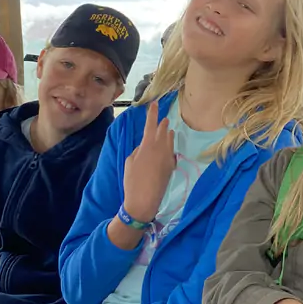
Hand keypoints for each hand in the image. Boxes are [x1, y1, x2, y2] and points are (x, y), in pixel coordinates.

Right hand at [121, 100, 175, 222]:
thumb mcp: (130, 162)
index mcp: (148, 145)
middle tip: (162, 119)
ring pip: (170, 140)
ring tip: (168, 130)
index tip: (155, 103)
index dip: (152, 113)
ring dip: (168, 134)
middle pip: (164, 130)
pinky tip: (167, 149)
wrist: (144, 200)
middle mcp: (161, 148)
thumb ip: (138, 150)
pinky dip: (169, 148)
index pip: (151, 124)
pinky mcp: (172, 166)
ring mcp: (168, 157)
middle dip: (162, 123)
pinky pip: (171, 152)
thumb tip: (145, 146)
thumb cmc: (132, 181)